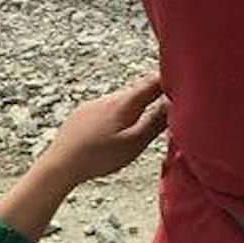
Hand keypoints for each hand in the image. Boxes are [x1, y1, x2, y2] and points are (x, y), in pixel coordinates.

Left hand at [39, 75, 167, 183]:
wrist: (60, 164)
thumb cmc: (98, 157)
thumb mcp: (134, 143)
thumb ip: (156, 122)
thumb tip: (174, 104)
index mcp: (125, 103)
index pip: (153, 82)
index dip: (169, 79)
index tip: (183, 78)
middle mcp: (109, 98)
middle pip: (137, 91)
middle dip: (154, 94)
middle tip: (170, 100)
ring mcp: (93, 105)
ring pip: (121, 101)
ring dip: (135, 106)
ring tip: (143, 120)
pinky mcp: (82, 114)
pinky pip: (106, 109)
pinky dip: (118, 114)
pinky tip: (116, 130)